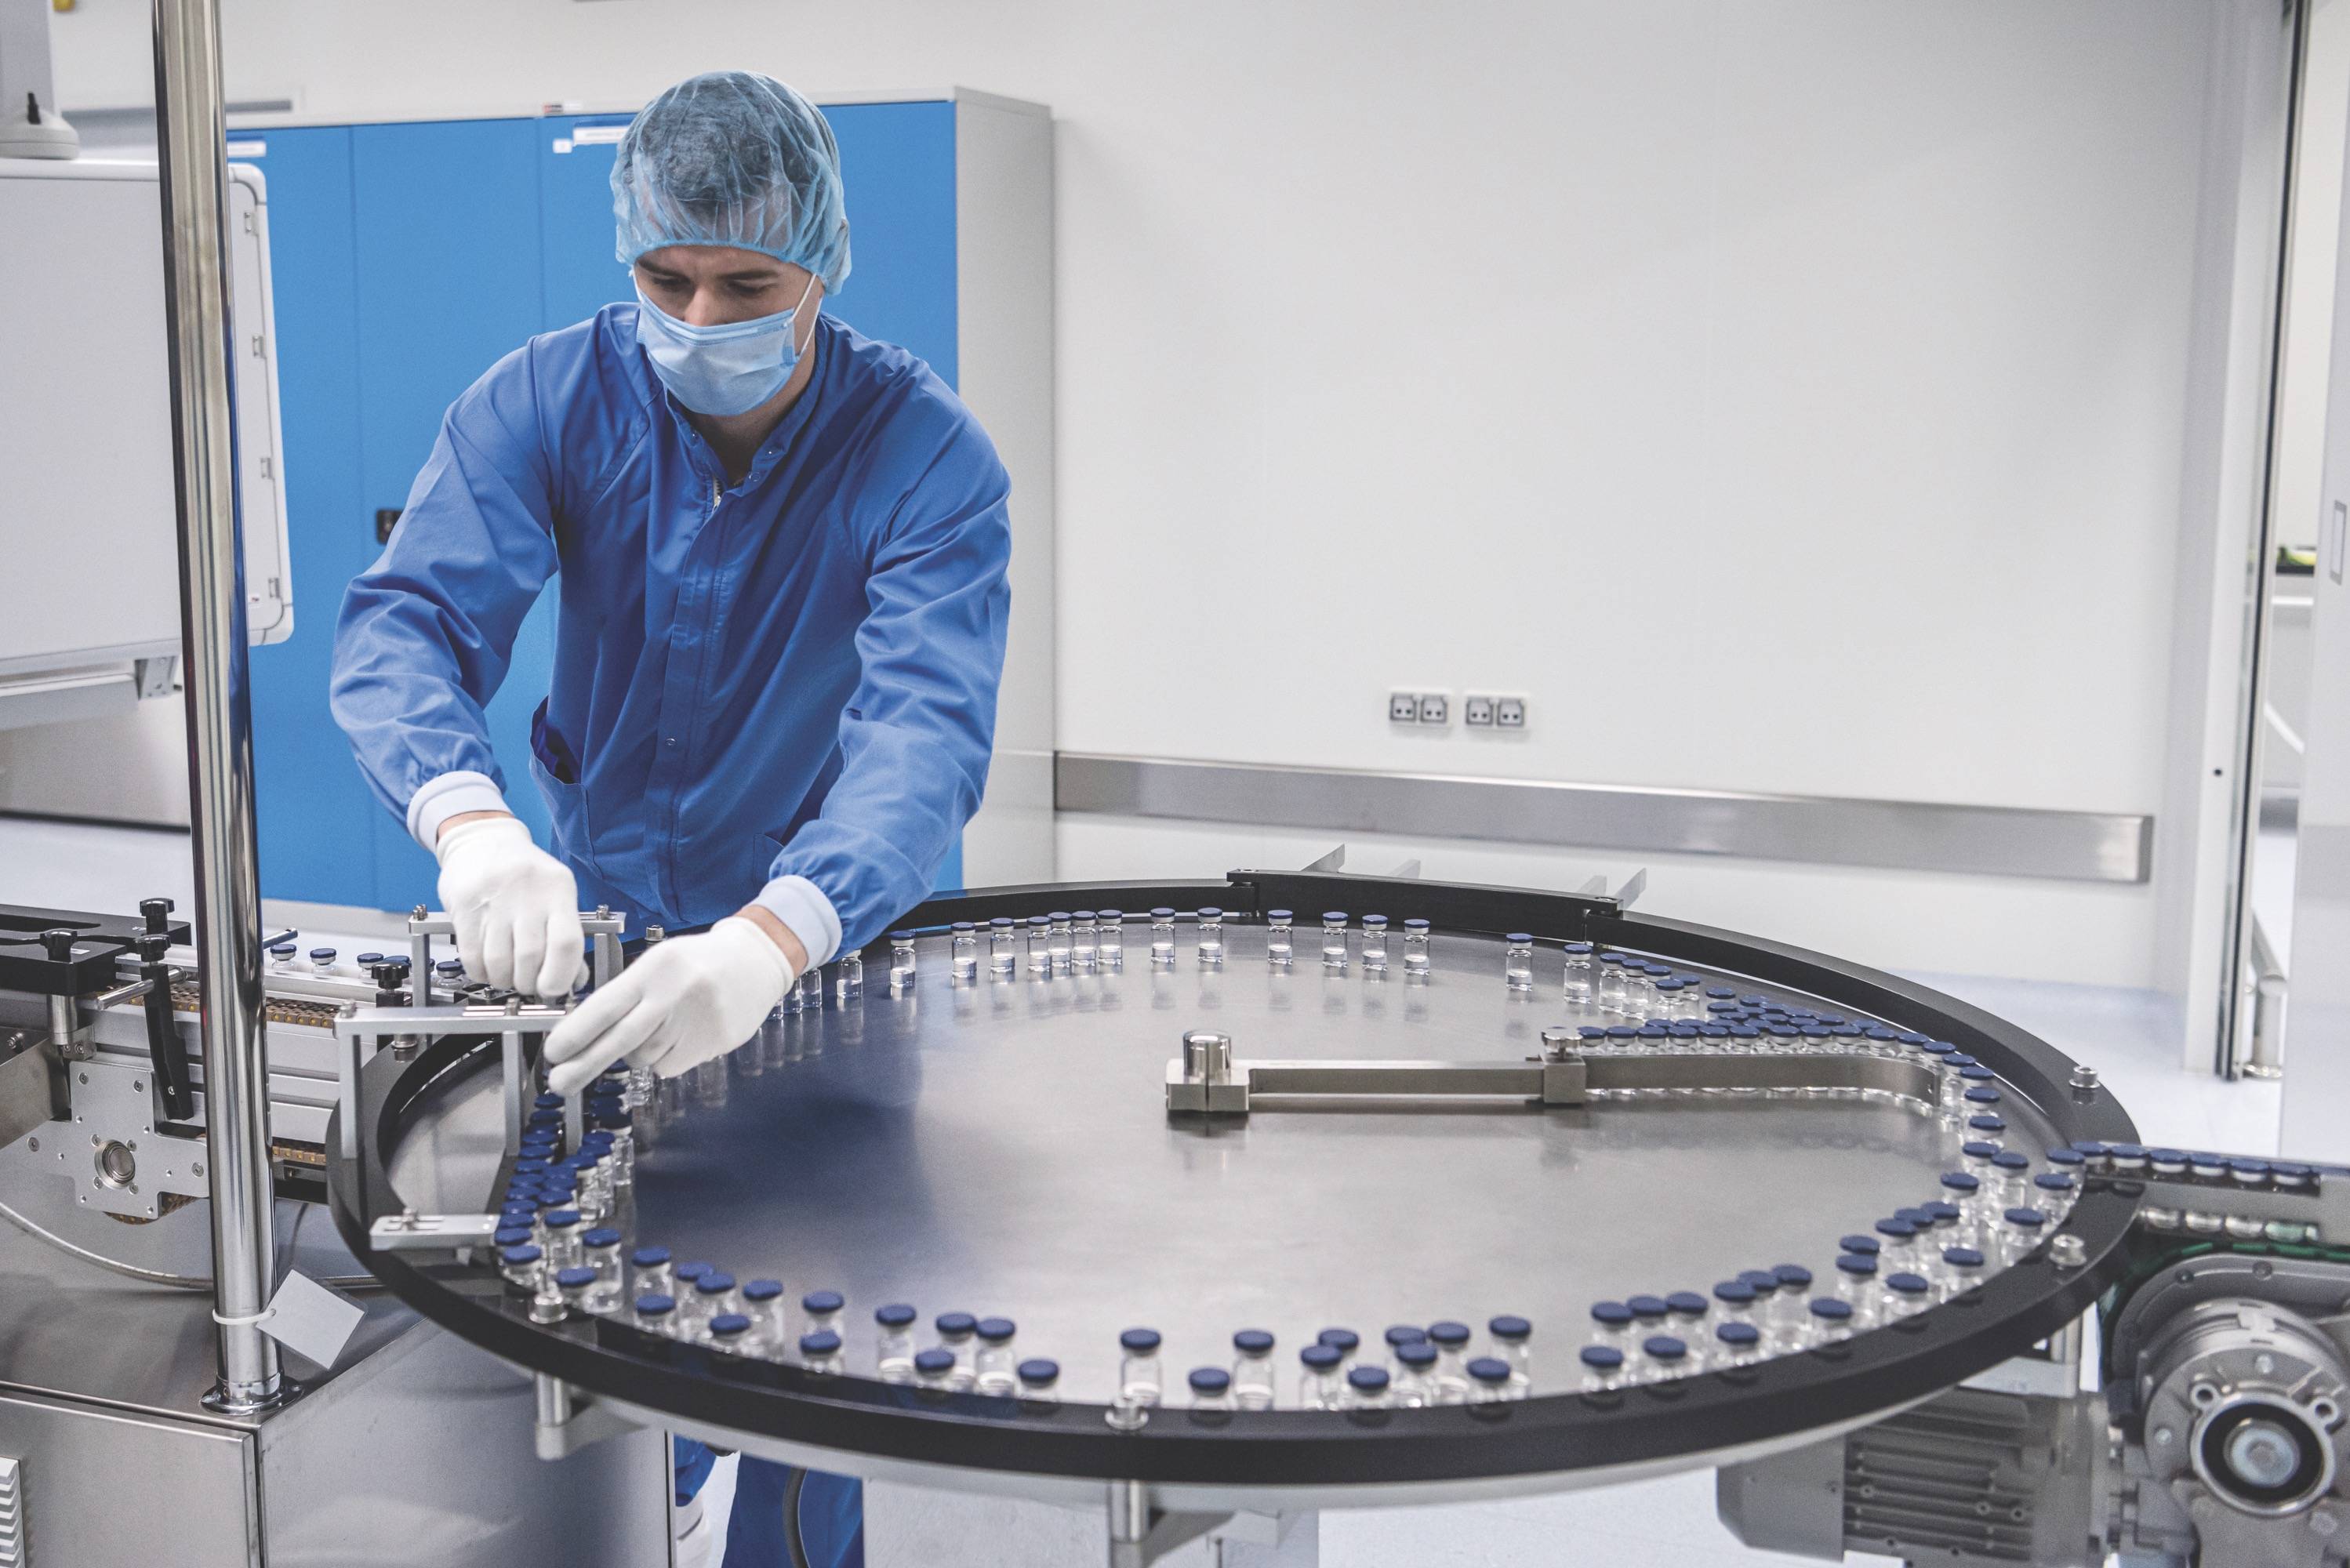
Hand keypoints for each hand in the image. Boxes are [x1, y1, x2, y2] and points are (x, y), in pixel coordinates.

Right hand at [434, 814, 585, 998]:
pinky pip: (471, 955)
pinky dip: (481, 972)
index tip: (554, 989)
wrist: (482, 840)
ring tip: (508, 977)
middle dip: (529, 982)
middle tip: (529, 984)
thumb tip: (575, 979)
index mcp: (558, 889)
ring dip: (504, 981)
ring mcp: (494, 899)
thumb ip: (566, 935)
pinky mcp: (464, 907)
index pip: (566, 942)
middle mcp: (527, 893)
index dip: (561, 976)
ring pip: (499, 961)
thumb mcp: (556, 894)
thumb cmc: (525, 873)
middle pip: (530, 957)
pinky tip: (487, 969)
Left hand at [542, 917, 796, 1096]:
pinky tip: (680, 1035)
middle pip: (622, 1040)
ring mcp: (697, 1022)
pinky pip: (669, 1066)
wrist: (756, 961)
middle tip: (559, 1082)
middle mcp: (675, 995)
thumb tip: (584, 1031)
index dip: (577, 1032)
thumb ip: (627, 993)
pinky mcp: (714, 1042)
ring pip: (645, 1057)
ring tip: (659, 1026)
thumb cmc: (697, 962)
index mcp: (655, 969)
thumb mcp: (658, 962)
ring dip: (637, 1051)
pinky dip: (664, 1058)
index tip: (553, 1052)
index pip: (607, 1005)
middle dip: (585, 1064)